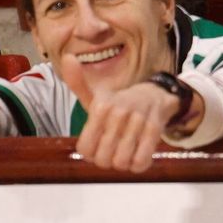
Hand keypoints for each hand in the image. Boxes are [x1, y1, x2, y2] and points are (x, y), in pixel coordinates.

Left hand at [76, 81, 193, 172]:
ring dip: (124, 163)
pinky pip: (141, 161)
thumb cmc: (119, 103)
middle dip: (108, 160)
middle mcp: (118, 112)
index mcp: (101, 106)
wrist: (155, 95)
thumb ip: (77, 84)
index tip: (98, 144)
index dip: (91, 153)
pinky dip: (139, 164)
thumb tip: (67, 58)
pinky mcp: (155, 128)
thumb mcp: (97, 96)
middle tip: (113, 150)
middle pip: (103, 159)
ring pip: (122, 161)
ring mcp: (138, 120)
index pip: (85, 149)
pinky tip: (138, 155)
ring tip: (126, 152)